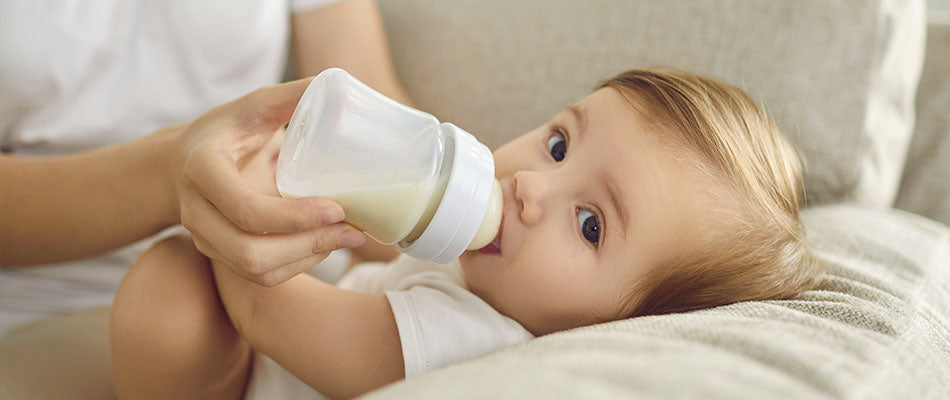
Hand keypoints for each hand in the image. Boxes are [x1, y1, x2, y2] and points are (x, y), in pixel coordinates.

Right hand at [168, 78, 365, 285]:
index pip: (247, 210)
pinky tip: (326, 245)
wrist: (183, 162)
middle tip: (353, 230)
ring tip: (349, 237)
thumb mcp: (252, 107)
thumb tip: (333, 82)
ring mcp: (204, 239)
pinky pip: (261, 277)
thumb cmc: (226, 131)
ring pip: (258, 270)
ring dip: (308, 258)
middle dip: (308, 245)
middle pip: (250, 252)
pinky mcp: (219, 256)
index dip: (294, 217)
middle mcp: (196, 212)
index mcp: (202, 170)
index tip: (338, 208)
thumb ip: (289, 96)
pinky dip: (298, 265)